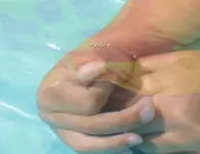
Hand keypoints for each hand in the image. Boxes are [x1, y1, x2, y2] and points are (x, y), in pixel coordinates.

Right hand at [38, 45, 156, 151]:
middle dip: (124, 118)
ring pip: (90, 145)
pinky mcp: (73, 141)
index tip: (119, 76)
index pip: (87, 102)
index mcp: (50, 93)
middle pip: (91, 125)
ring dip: (117, 141)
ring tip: (139, 137)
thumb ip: (95, 60)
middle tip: (149, 108)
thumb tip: (101, 67)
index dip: (106, 91)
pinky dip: (111, 146)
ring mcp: (60, 132)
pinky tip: (130, 142)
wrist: (77, 73)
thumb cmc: (85, 60)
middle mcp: (50, 116)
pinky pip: (92, 150)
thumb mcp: (89, 55)